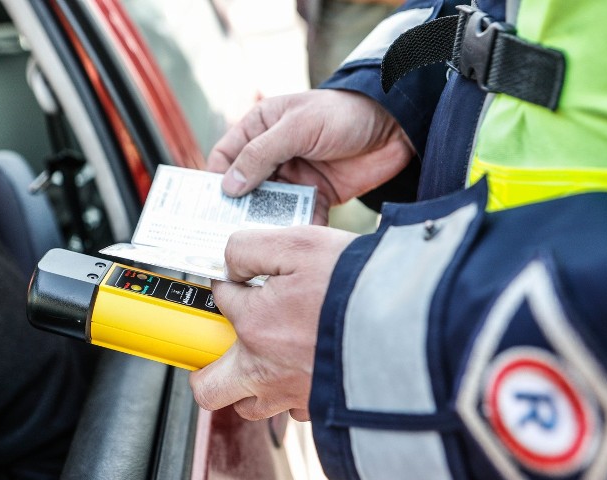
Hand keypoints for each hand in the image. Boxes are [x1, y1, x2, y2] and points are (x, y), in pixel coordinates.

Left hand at [189, 225, 357, 420]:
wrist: (413, 328)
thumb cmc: (357, 286)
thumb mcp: (299, 245)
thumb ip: (250, 248)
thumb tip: (229, 263)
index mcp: (255, 325)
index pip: (221, 301)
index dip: (231, 284)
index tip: (245, 280)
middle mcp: (266, 369)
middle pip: (210, 387)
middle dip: (207, 370)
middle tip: (222, 349)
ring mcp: (293, 396)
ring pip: (251, 406)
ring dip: (250, 386)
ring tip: (269, 360)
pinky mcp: (323, 411)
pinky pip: (294, 413)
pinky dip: (294, 395)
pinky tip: (310, 370)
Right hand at [208, 89, 413, 224]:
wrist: (397, 126)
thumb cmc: (344, 113)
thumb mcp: (297, 127)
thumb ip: (261, 154)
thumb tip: (229, 185)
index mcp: (260, 128)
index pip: (225, 157)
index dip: (215, 181)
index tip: (209, 206)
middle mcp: (272, 154)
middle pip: (243, 187)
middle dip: (238, 208)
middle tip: (229, 232)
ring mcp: (294, 176)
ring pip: (269, 205)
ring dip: (266, 221)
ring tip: (260, 239)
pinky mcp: (315, 195)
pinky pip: (297, 216)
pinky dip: (295, 228)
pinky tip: (292, 239)